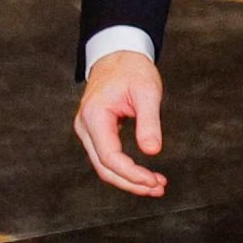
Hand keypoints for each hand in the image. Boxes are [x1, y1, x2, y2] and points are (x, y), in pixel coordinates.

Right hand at [75, 50, 167, 196]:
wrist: (117, 54)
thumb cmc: (131, 69)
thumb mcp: (147, 92)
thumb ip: (149, 122)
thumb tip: (152, 151)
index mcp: (95, 115)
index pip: (109, 156)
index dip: (131, 173)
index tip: (153, 180)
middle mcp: (85, 126)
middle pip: (104, 168)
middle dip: (131, 183)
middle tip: (158, 188)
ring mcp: (86, 130)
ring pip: (104, 166)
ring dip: (128, 180)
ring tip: (155, 185)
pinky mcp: (94, 132)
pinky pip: (106, 158)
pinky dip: (124, 169)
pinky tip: (143, 174)